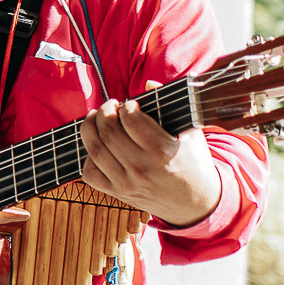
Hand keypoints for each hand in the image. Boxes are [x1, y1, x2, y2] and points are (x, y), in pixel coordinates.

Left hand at [79, 95, 221, 226]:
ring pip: (95, 150)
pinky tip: (97, 145)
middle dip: (105, 111)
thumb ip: (169, 106)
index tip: (130, 104)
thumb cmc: (193, 161)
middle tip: (110, 105)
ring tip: (95, 117)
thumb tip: (148, 82)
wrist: (195, 202)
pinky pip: (90, 173)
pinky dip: (88, 157)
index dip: (126, 106)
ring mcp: (127, 183)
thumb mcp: (191, 132)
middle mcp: (142, 168)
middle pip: (108, 132)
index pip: (132, 120)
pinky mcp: (118, 193)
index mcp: (163, 151)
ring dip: (89, 128)